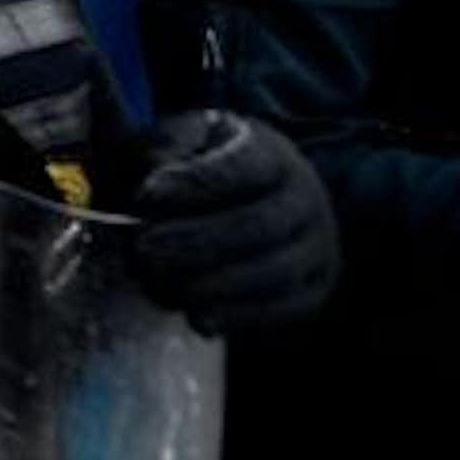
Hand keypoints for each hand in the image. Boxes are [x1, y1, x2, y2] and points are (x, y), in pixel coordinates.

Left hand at [128, 111, 337, 335]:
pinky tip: (197, 319)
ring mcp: (316, 247)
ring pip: (273, 272)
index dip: (195, 183)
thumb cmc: (200, 167)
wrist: (245, 200)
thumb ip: (165, 148)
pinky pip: (283, 311)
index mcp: (272, 152)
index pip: (243, 165)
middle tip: (143, 248)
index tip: (145, 195)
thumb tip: (155, 178)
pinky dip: (238, 318)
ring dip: (213, 284)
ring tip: (159, 282)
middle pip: (258, 224)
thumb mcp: (180, 140)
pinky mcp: (313, 290)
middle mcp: (306, 198)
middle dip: (196, 240)